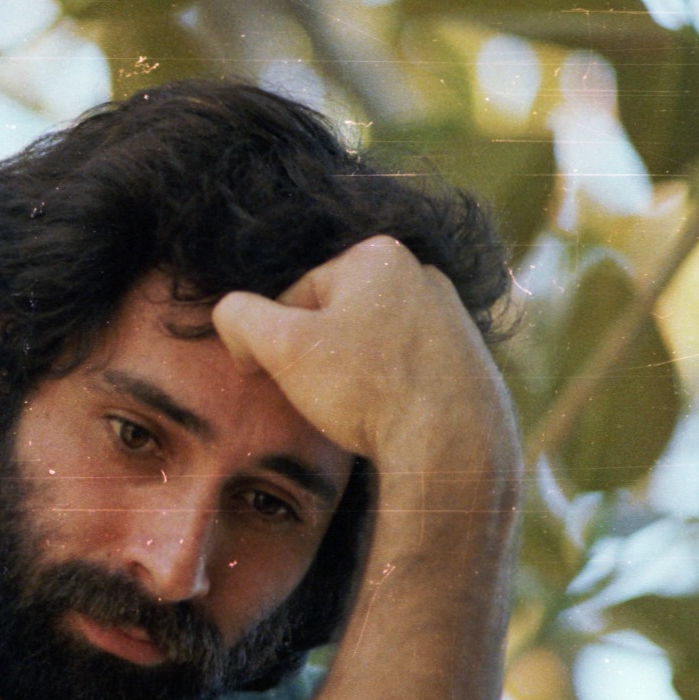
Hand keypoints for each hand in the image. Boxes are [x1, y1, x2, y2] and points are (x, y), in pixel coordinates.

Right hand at [211, 237, 518, 478]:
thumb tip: (229, 312)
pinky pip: (405, 367)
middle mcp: (422, 274)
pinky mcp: (469, 357)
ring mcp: (451, 316)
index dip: (273, 342)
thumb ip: (240, 317)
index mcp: (377, 255)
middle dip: (317, 356)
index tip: (271, 379)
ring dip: (350, 374)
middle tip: (315, 399)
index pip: (295, 295)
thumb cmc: (367, 389)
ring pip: (370, 343)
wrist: (454, 444)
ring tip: (351, 411)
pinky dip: (387, 389)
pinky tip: (385, 418)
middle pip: (336, 316)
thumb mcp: (282, 348)